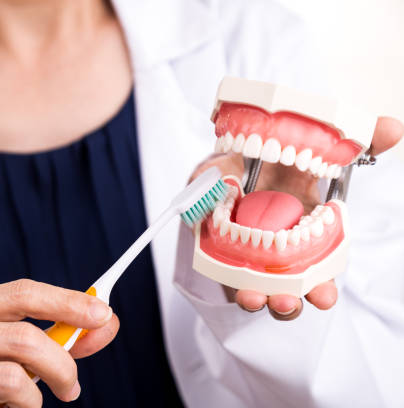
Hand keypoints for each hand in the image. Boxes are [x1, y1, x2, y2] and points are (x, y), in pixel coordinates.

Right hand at [0, 279, 118, 407]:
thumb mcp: (11, 358)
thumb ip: (55, 339)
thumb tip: (106, 323)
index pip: (20, 292)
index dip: (66, 301)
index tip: (103, 314)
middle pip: (22, 330)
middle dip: (63, 359)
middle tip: (72, 385)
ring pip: (16, 363)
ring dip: (45, 386)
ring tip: (38, 402)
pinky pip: (5, 388)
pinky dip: (26, 404)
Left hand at [191, 116, 403, 320]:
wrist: (226, 164)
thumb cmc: (272, 165)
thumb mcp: (308, 150)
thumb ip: (350, 144)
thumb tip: (394, 129)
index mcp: (305, 236)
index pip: (320, 270)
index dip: (324, 287)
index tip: (324, 295)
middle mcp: (280, 253)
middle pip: (289, 290)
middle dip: (291, 302)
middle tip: (287, 301)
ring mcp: (250, 257)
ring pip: (259, 290)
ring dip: (259, 300)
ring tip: (255, 299)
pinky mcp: (223, 254)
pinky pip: (227, 274)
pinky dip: (230, 280)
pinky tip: (233, 280)